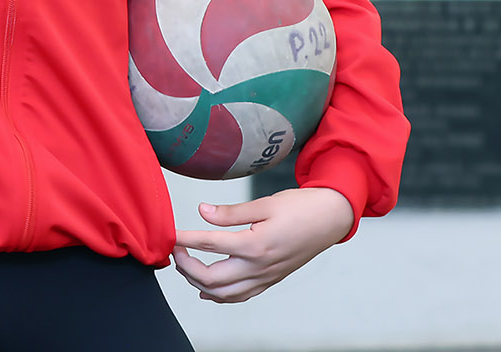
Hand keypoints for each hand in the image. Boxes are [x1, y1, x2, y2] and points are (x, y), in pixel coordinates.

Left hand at [170, 187, 352, 302]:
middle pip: (210, 278)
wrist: (330, 220)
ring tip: (186, 266)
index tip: (169, 234)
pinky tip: (207, 289)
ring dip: (199, 283)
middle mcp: (259, 267)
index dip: (184, 239)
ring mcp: (265, 278)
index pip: (209, 244)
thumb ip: (230, 212)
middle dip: (186, 266)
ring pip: (223, 294)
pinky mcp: (270, 281)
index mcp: (255, 245)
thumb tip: (202, 212)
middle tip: (176, 250)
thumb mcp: (264, 203)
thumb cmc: (301, 208)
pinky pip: (240, 297)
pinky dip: (219, 296)